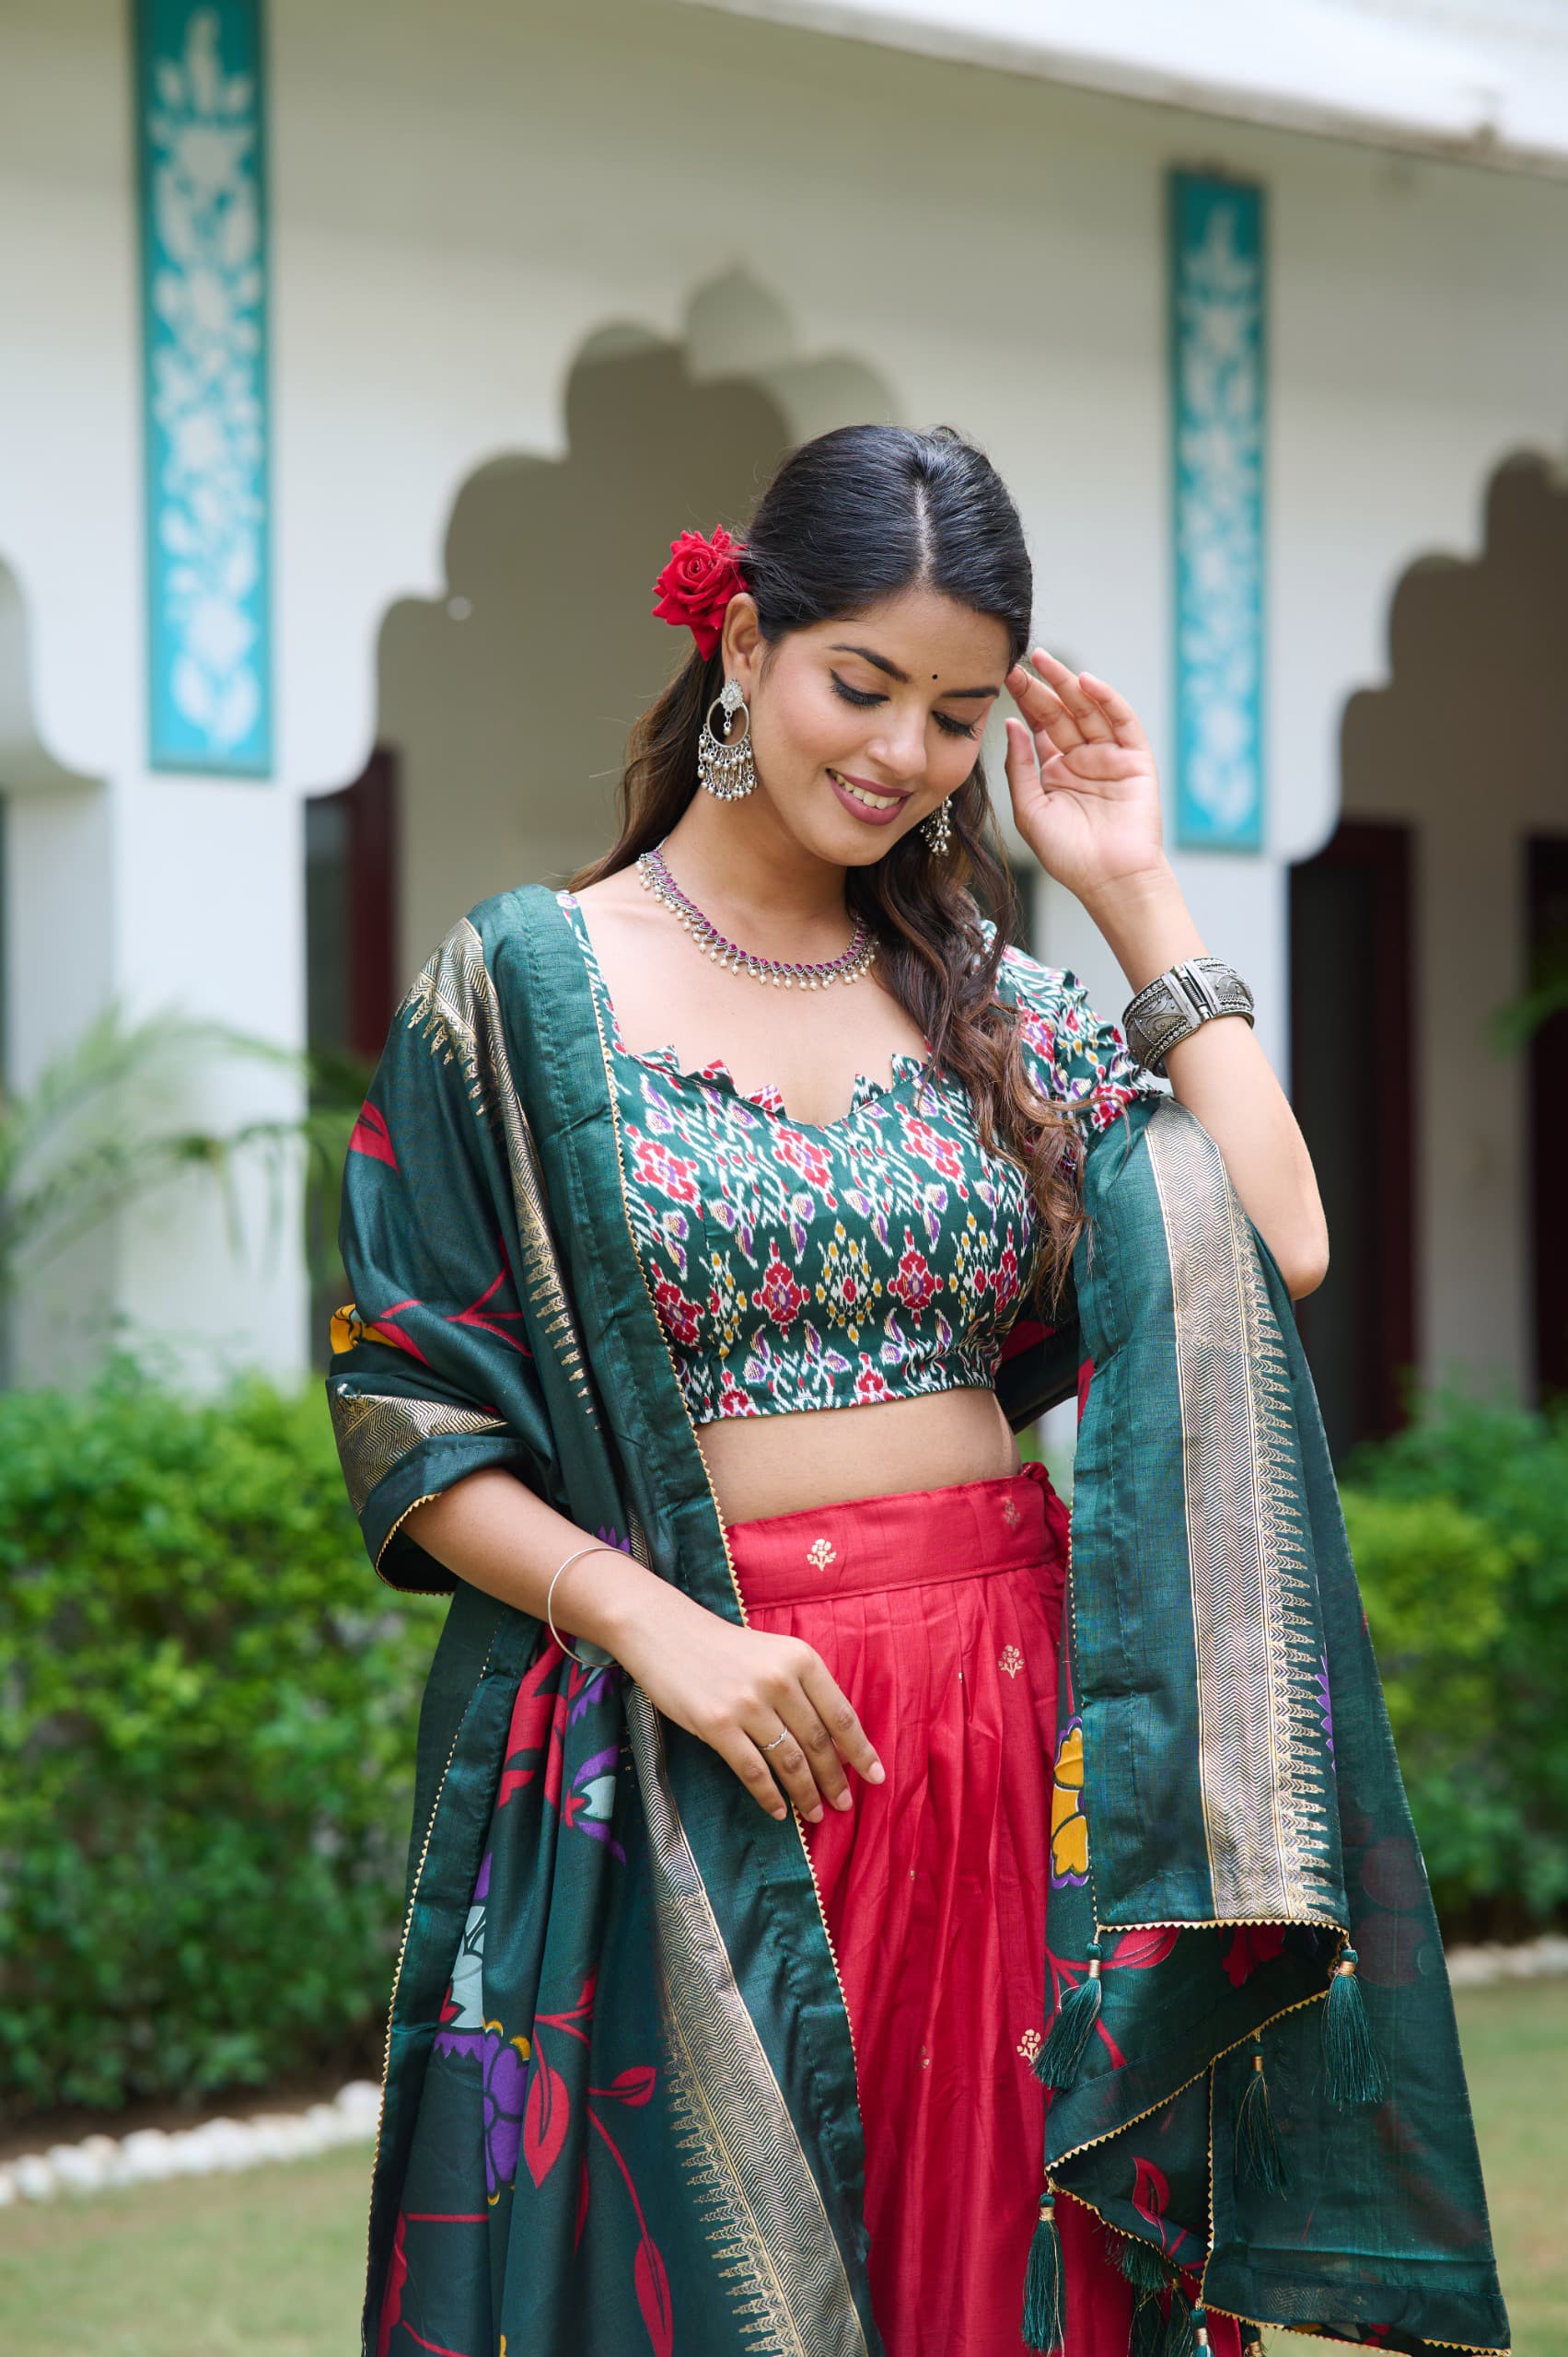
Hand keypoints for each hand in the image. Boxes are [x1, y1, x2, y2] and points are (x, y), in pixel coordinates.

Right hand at [600, 1576, 884, 1824]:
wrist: (667, 1632)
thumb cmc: (725, 1647)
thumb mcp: (773, 1653)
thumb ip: (802, 1687)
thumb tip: (832, 1740)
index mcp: (800, 1658)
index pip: (841, 1714)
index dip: (860, 1750)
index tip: (875, 1777)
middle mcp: (779, 1680)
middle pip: (818, 1742)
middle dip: (835, 1779)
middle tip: (844, 1806)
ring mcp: (747, 1704)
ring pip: (790, 1761)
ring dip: (806, 1794)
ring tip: (815, 1813)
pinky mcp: (717, 1724)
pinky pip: (753, 1771)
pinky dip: (769, 1796)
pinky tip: (778, 1811)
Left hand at [1002, 648, 1166, 905]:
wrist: (1109, 880)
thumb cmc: (1068, 855)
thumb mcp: (1030, 809)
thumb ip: (1019, 767)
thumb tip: (1011, 725)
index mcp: (1056, 770)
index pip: (1040, 726)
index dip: (1024, 701)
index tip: (1003, 677)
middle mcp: (1083, 758)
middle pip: (1061, 712)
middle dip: (1040, 687)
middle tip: (1019, 662)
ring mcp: (1110, 757)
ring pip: (1088, 711)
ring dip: (1069, 684)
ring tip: (1045, 662)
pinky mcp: (1136, 759)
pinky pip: (1122, 723)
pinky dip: (1107, 700)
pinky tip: (1086, 683)